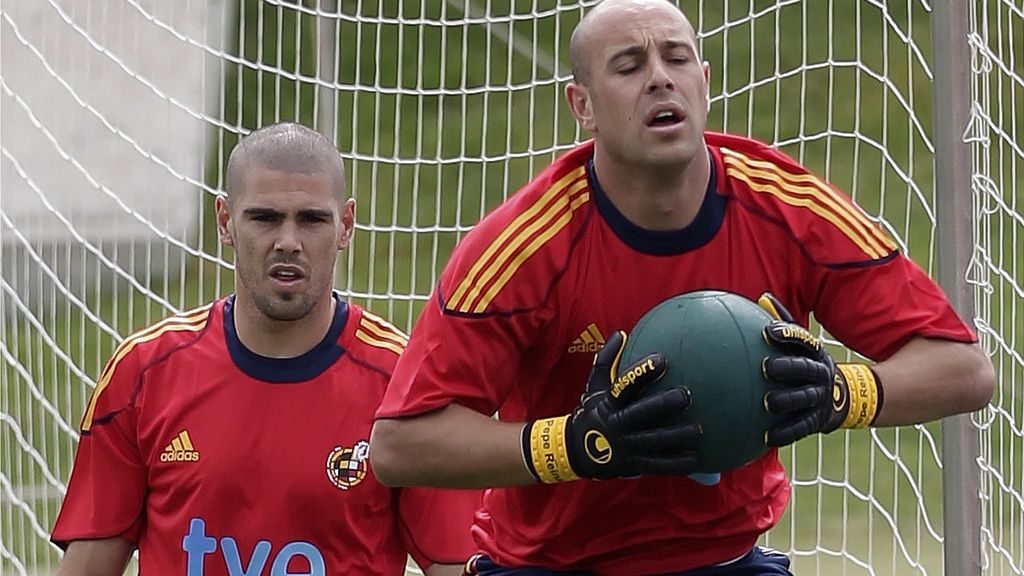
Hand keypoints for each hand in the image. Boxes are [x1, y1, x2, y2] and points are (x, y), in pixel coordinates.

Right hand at [521, 330, 700, 481]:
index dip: (642, 373)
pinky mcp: (633, 464)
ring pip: (653, 440)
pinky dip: (677, 463)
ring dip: (676, 435)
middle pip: (641, 413)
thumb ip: (606, 360)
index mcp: (610, 403)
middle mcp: (617, 424)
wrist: (576, 451)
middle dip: (663, 404)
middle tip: (685, 395)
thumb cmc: (593, 412)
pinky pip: (658, 465)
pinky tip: (696, 459)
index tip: (662, 359)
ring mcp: (625, 446)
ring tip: (698, 429)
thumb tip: (620, 333)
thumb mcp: (594, 387)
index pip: (625, 385)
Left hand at [758, 293, 882, 446]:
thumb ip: (784, 323)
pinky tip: (768, 437)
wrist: (847, 396)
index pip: (802, 339)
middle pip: (804, 368)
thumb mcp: (803, 344)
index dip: (787, 333)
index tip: (768, 330)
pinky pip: (801, 427)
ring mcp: (820, 397)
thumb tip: (761, 296)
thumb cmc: (809, 364)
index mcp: (814, 352)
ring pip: (804, 398)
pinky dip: (786, 433)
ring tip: (768, 402)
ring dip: (787, 400)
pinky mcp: (817, 420)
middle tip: (766, 367)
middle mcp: (819, 373)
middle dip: (787, 367)